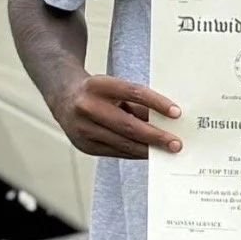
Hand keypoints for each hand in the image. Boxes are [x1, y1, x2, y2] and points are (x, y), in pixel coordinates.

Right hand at [53, 73, 182, 159]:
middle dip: (155, 136)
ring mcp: (82, 129)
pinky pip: (116, 152)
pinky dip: (135, 153)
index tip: (176, 113)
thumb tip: (166, 120)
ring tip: (167, 151)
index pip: (133, 92)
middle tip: (176, 143)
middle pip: (128, 125)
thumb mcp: (115, 88)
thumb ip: (137, 102)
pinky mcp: (84, 146)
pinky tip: (149, 153)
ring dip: (148, 149)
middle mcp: (86, 107)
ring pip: (123, 143)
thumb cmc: (99, 92)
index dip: (157, 103)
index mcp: (97, 85)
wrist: (64, 98)